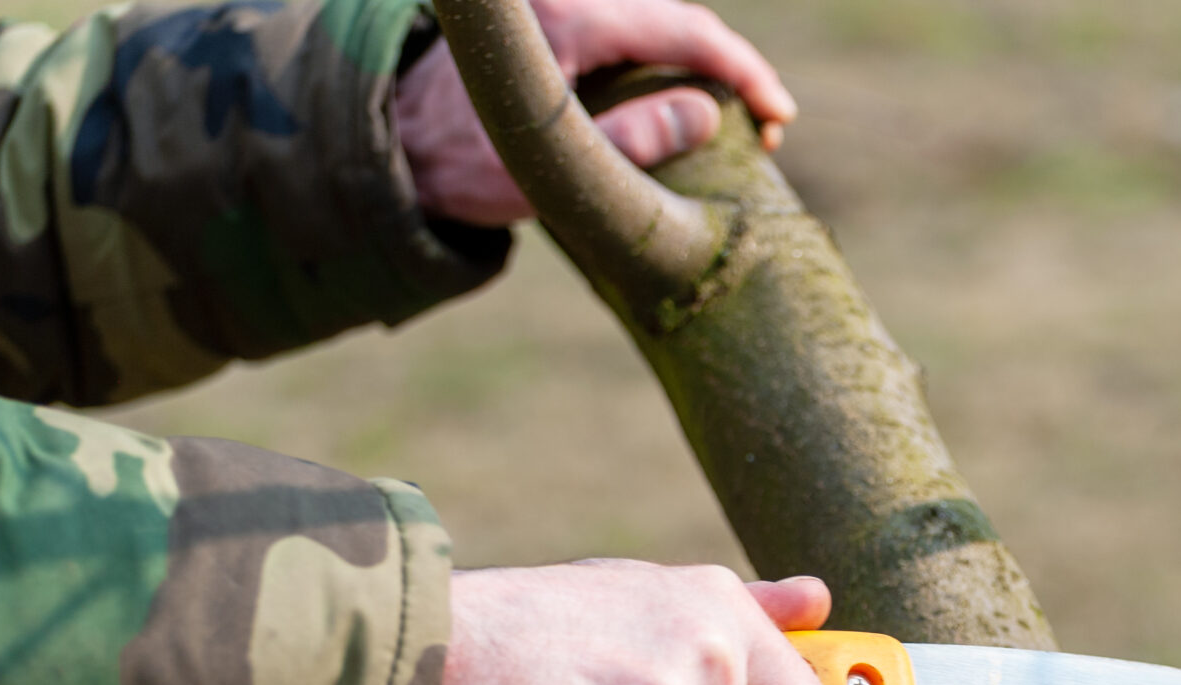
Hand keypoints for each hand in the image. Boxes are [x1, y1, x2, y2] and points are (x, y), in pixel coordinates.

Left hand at [395, 0, 797, 226]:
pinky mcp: (555, 21)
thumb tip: (709, 113)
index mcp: (568, 21)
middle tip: (771, 125)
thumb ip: (632, 141)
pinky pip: (629, 27)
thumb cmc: (467, 167)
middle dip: (732, 67)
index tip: (780, 115)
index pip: (684, 30)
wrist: (400, 148)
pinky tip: (688, 95)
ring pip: (656, 19)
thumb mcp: (553, 172)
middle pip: (677, 17)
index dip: (744, 71)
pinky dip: (669, 57)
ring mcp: (559, 4)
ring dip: (703, 61)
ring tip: (737, 115)